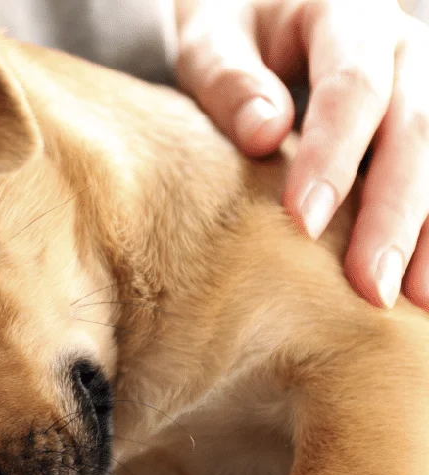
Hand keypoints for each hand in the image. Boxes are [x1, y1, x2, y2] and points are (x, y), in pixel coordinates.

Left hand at [174, 0, 428, 309]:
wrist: (257, 13)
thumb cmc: (229, 30)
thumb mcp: (211, 39)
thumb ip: (229, 80)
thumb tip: (265, 134)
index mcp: (345, 14)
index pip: (353, 88)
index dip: (333, 156)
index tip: (303, 222)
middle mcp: (401, 46)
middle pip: (417, 129)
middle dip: (395, 214)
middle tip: (368, 287)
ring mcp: (423, 82)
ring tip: (413, 302)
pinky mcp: (423, 121)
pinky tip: (422, 282)